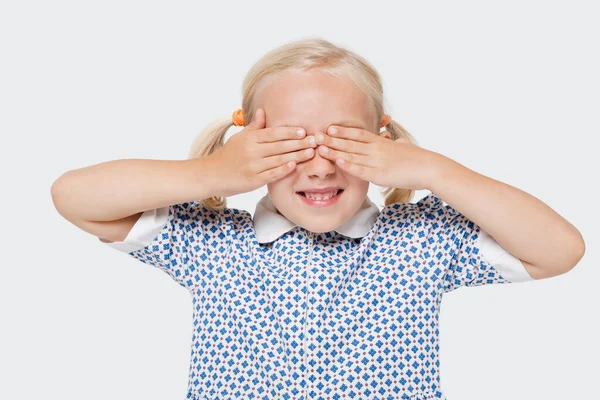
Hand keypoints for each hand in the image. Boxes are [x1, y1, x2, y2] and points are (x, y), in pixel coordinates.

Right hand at [208, 108, 316, 196]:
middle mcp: (252, 151)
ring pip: (279, 159)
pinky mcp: (254, 180)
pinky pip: (272, 174)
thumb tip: (263, 111)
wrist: (213, 174)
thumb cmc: (228, 155)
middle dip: (299, 143)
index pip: (273, 133)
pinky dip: (284, 169)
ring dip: (297, 155)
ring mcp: (253, 166)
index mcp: (250, 139)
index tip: (303, 130)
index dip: (289, 132)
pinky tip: (295, 165)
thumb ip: (254, 126)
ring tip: (311, 152)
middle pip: (280, 146)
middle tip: (314, 140)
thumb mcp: (240, 138)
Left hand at [313, 125, 439, 190]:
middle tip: (315, 136)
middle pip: (350, 143)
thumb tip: (392, 139)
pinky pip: (361, 169)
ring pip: (352, 154)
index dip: (342, 131)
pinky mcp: (379, 174)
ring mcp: (377, 161)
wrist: (428, 168)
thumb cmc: (417, 158)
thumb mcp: (402, 146)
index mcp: (381, 142)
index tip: (328, 128)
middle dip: (331, 140)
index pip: (357, 134)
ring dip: (334, 151)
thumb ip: (393, 142)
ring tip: (319, 148)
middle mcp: (376, 149)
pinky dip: (349, 165)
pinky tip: (338, 162)